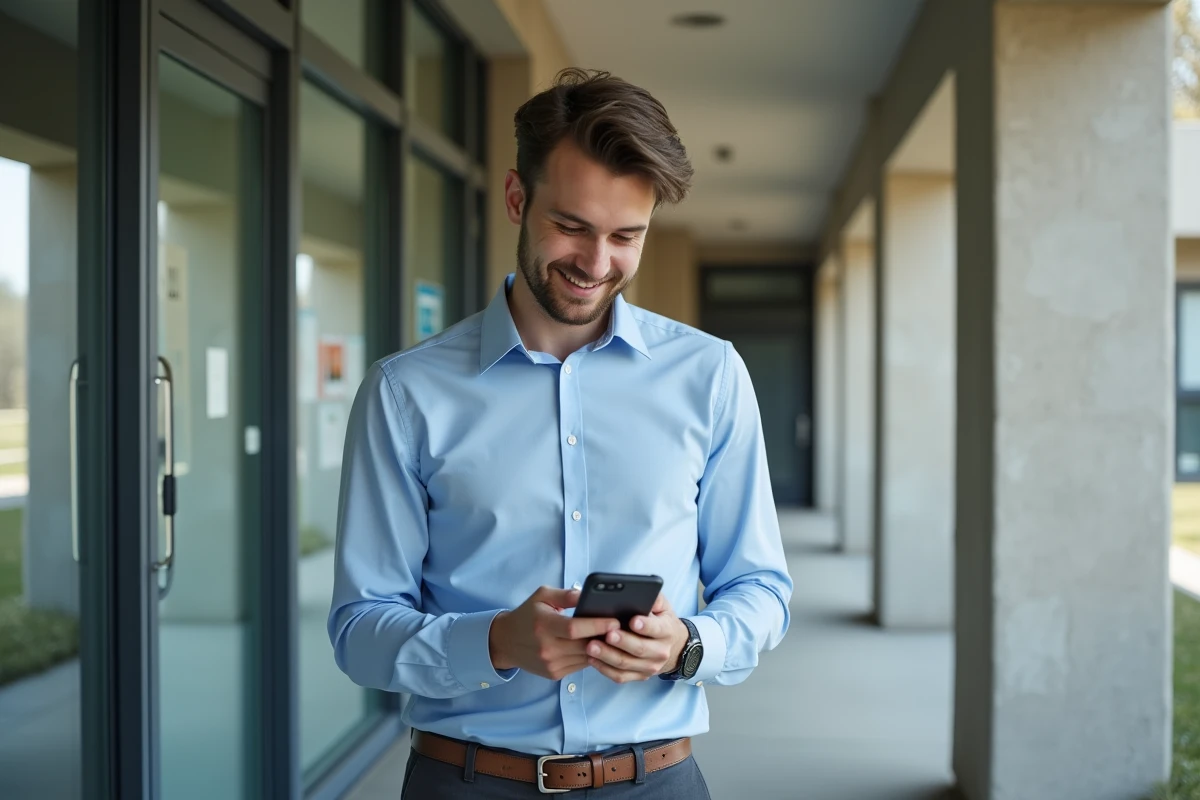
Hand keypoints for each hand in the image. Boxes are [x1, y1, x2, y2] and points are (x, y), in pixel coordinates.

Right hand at [489, 586, 619, 680]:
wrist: (506, 642)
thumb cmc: (527, 614)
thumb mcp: (542, 596)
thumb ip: (566, 595)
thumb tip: (588, 595)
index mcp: (543, 625)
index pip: (574, 628)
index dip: (597, 625)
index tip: (615, 621)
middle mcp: (546, 648)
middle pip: (583, 646)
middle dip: (605, 638)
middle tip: (622, 629)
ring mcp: (550, 664)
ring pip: (585, 658)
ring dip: (601, 649)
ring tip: (615, 638)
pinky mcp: (554, 674)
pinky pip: (580, 666)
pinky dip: (590, 656)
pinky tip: (598, 647)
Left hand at [587, 593, 689, 683]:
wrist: (674, 647)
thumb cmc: (662, 621)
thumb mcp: (663, 606)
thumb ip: (653, 597)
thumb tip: (641, 590)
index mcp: (667, 631)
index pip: (657, 629)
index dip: (646, 626)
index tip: (633, 621)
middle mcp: (660, 651)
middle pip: (640, 649)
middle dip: (622, 642)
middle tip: (607, 634)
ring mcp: (650, 666)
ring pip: (627, 664)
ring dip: (608, 656)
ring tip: (591, 646)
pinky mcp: (639, 676)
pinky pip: (620, 676)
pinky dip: (605, 669)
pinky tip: (592, 659)